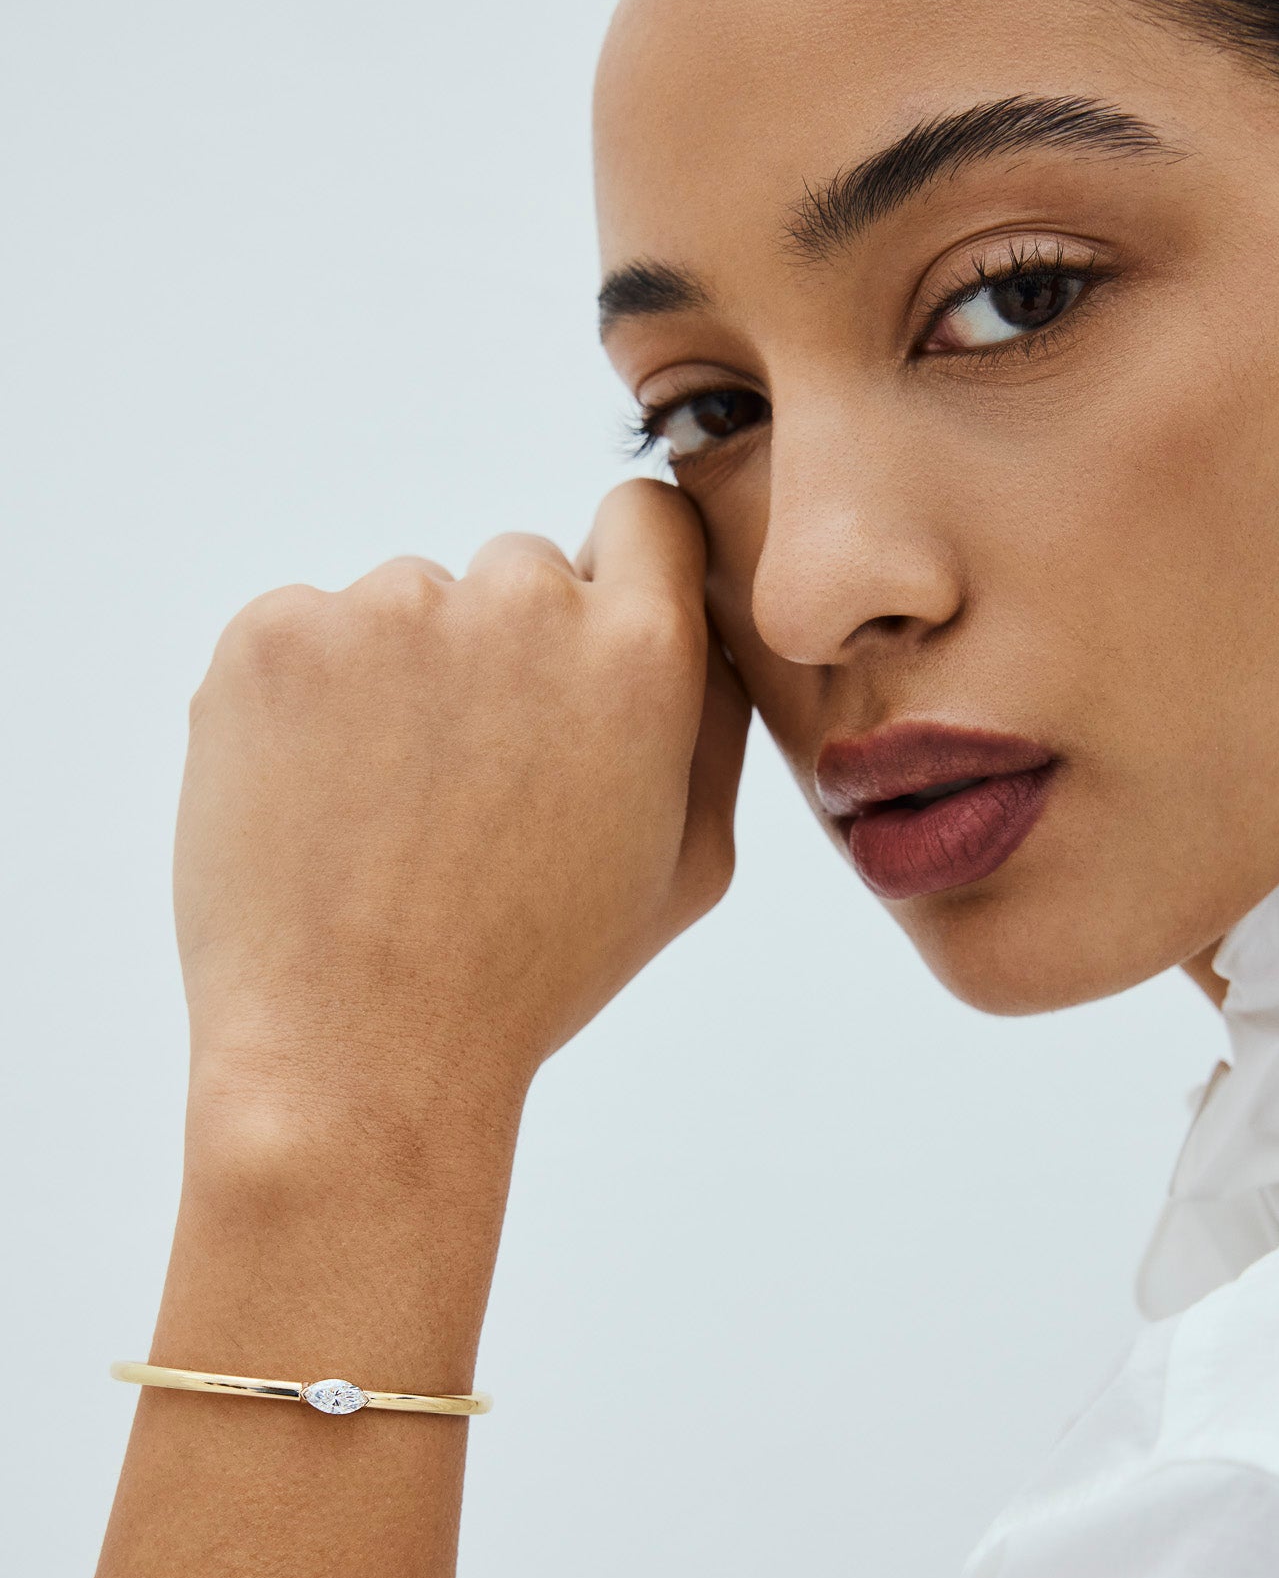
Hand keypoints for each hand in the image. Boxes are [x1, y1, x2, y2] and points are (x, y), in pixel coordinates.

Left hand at [175, 479, 750, 1127]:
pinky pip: (306, 635)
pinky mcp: (272, 636)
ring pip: (404, 610)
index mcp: (637, 654)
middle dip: (505, 657)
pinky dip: (310, 704)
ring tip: (389, 820)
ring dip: (401, 683)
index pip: (643, 522)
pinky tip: (321, 808)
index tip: (581, 649)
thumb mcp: (686, 871)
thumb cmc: (531, 977)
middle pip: (518, 573)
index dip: (617, 582)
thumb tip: (695, 624)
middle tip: (474, 792)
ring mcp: (383, 609)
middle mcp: (517, 601)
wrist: (356, 1055)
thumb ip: (708, 724)